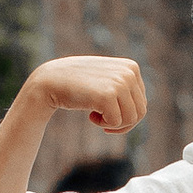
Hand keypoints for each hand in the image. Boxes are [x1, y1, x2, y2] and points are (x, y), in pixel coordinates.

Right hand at [27, 54, 145, 134]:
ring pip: (131, 119)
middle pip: (140, 112)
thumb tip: (141, 112)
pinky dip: (103, 124)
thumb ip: (124, 88)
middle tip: (103, 122)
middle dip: (123, 123)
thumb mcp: (106, 79)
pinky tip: (90, 116)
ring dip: (114, 125)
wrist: (51, 80)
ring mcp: (120, 82)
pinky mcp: (108, 95)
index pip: (142, 102)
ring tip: (97, 117)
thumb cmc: (78, 84)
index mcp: (131, 67)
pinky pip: (116, 122)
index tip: (108, 114)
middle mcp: (129, 72)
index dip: (127, 115)